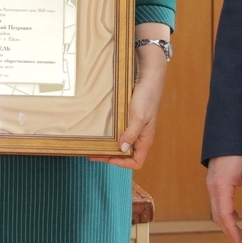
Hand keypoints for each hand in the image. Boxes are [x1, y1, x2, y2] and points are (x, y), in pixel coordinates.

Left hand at [90, 36, 168, 169]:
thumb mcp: (139, 116)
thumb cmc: (146, 97)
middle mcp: (139, 137)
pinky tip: (100, 133)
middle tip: (93, 153)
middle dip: (110, 156)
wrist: (148, 78)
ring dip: (108, 147)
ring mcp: (133, 129)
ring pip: (121, 145)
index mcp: (145, 139)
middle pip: (125, 155)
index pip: (136, 162)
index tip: (108, 158)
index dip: (123, 164)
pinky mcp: (128, 120)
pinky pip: (118, 133)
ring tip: (94, 145)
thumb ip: (132, 133)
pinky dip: (110, 136)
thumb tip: (123, 149)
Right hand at [206, 154, 241, 242]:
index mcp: (222, 186)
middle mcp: (213, 186)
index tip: (240, 241)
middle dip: (228, 229)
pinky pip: (216, 201)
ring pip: (215, 209)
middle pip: (217, 215)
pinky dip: (223, 211)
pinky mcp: (213, 180)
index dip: (232, 230)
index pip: (225, 215)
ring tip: (238, 229)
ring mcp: (211, 183)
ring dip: (225, 221)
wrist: (230, 134)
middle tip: (240, 240)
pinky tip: (234, 213)